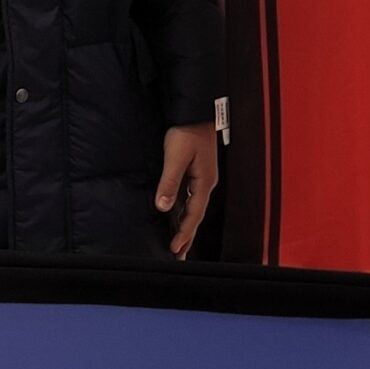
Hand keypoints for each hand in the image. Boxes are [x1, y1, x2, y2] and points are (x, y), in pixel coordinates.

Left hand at [157, 122, 216, 256]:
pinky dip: (185, 212)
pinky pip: (190, 199)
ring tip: (180, 244)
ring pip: (194, 208)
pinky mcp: (197, 172)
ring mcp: (203, 178)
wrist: (196, 111)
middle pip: (197, 216)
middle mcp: (206, 183)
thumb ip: (169, 182)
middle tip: (180, 257)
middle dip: (188, 236)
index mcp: (204, 182)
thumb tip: (163, 207)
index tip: (175, 250)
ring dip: (186, 226)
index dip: (184, 233)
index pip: (194, 215)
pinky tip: (178, 217)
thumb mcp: (176, 156)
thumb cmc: (187, 131)